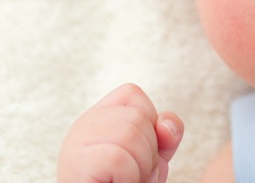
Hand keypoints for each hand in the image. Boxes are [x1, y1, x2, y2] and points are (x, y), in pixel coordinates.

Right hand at [58, 84, 183, 182]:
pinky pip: (116, 159)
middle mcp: (82, 126)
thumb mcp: (151, 156)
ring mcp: (74, 145)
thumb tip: (166, 125)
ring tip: (125, 181)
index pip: (133, 94)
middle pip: (136, 117)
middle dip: (148, 152)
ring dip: (140, 167)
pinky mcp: (75, 166)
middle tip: (132, 175)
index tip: (137, 154)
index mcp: (99, 118)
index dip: (148, 126)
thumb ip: (164, 135)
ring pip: (129, 135)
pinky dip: (127, 177)